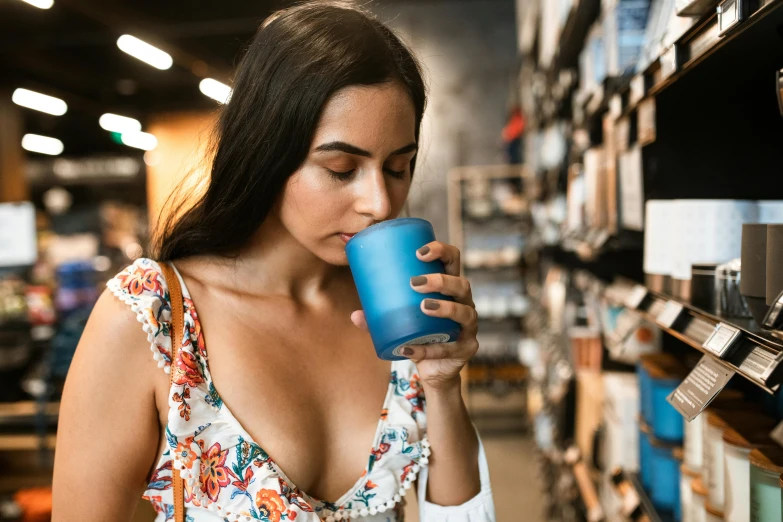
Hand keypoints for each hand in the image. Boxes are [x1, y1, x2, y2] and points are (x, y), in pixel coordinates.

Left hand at [350, 241, 478, 390]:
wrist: (435, 369)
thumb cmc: (419, 335)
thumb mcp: (399, 323)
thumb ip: (378, 319)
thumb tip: (354, 315)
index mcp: (449, 289)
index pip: (452, 261)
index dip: (441, 251)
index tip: (419, 252)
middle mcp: (464, 303)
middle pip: (462, 284)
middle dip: (440, 280)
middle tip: (414, 283)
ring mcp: (468, 327)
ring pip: (465, 313)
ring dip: (445, 308)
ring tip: (424, 306)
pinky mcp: (467, 349)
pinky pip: (450, 348)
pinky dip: (428, 349)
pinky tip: (410, 349)